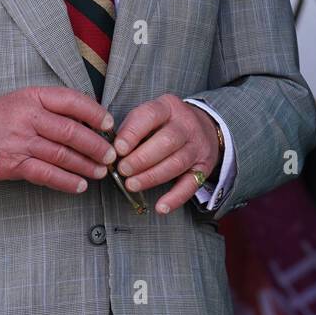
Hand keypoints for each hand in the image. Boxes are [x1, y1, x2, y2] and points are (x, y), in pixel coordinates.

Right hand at [0, 86, 116, 193]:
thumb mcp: (23, 101)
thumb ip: (51, 108)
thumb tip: (88, 121)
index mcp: (34, 97)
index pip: (72, 101)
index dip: (95, 113)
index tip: (110, 124)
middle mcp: (28, 117)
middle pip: (71, 132)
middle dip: (96, 146)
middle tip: (111, 155)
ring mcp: (20, 141)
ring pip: (62, 155)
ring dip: (85, 165)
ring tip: (100, 171)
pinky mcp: (13, 164)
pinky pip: (46, 174)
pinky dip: (66, 181)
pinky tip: (79, 185)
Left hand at [113, 94, 219, 214]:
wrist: (205, 126)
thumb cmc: (167, 124)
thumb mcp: (152, 115)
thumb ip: (132, 128)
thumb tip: (110, 150)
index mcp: (168, 107)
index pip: (151, 115)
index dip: (133, 133)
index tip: (118, 149)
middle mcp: (186, 125)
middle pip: (167, 141)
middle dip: (142, 158)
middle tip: (123, 169)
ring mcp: (197, 146)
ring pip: (177, 163)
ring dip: (152, 177)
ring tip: (132, 184)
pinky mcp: (203, 167)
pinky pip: (190, 185)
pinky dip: (175, 198)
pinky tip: (160, 207)